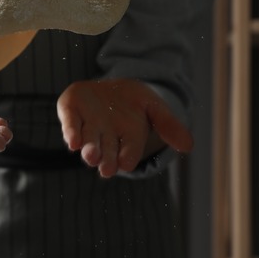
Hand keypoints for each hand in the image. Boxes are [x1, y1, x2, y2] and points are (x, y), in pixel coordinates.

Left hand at [57, 78, 192, 177]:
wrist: (109, 88)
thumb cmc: (133, 102)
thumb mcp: (154, 107)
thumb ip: (169, 125)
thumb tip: (189, 146)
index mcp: (126, 138)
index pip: (128, 151)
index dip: (127, 156)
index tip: (126, 163)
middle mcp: (105, 136)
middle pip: (107, 150)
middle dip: (107, 159)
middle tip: (107, 170)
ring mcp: (87, 125)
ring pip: (87, 140)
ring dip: (89, 149)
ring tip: (91, 156)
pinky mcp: (70, 112)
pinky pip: (69, 123)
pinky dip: (70, 132)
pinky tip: (73, 142)